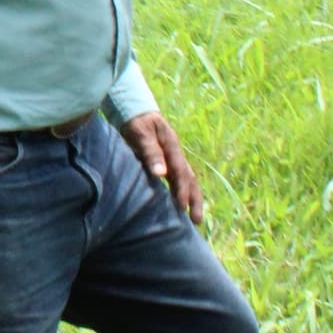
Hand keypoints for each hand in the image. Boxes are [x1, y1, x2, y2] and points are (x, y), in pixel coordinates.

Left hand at [119, 110, 205, 224]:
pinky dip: (180, 192)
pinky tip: (178, 205)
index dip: (182, 190)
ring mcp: (172, 158)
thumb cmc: (136, 122)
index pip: (180, 172)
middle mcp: (175, 154)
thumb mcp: (141, 134)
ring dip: (190, 198)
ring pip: (185, 180)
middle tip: (197, 221)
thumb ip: (150, 152)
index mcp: (171, 146)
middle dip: (195, 200)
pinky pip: (176, 179)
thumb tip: (161, 174)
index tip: (182, 207)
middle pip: (189, 179)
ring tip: (193, 218)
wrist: (136, 111)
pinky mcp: (166, 162)